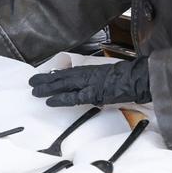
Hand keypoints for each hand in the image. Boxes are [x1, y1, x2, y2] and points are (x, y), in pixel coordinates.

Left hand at [29, 57, 150, 106]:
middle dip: (46, 80)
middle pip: (62, 77)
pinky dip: (61, 99)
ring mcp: (90, 83)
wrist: (140, 78)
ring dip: (48, 88)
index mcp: (92, 71)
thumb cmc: (129, 78)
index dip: (56, 75)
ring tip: (34, 91)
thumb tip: (92, 90)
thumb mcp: (110, 77)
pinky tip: (50, 101)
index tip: (45, 76)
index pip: (70, 73)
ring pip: (64, 85)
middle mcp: (88, 74)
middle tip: (31, 82)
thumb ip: (99, 82)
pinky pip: (74, 97)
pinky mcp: (93, 93)